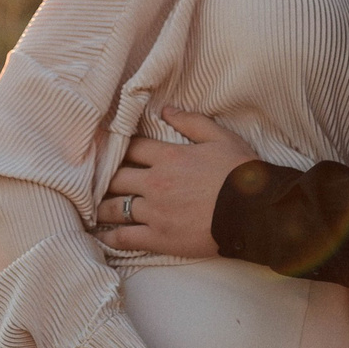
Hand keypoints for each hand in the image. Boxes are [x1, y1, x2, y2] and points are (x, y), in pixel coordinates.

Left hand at [97, 110, 255, 257]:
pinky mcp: (160, 237)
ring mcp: (155, 212)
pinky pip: (126, 237)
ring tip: (93, 209)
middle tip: (95, 182)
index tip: (106, 151)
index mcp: (168, 157)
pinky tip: (103, 236)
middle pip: (116, 177)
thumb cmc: (241, 172)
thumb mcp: (220, 137)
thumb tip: (166, 110)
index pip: (131, 148)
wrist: (254, 210)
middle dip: (104, 178)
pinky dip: (111, 237)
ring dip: (101, 207)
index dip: (117, 148)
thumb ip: (191, 121)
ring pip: (114, 208)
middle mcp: (156, 183)